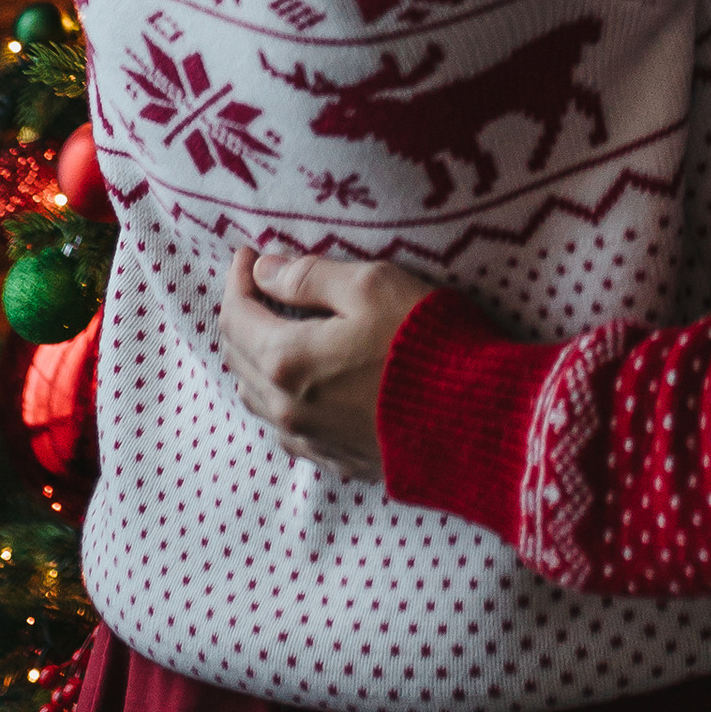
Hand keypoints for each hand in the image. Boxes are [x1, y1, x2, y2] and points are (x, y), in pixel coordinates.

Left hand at [217, 244, 429, 478]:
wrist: (474, 420)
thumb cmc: (424, 342)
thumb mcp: (371, 286)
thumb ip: (309, 277)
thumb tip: (265, 271)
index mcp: (288, 360)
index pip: (236, 316)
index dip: (237, 279)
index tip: (248, 253)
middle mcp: (286, 407)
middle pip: (238, 357)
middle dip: (241, 315)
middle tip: (256, 284)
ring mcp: (309, 439)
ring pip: (256, 395)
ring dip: (255, 357)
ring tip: (273, 326)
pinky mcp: (334, 458)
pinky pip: (284, 425)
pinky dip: (277, 394)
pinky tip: (299, 380)